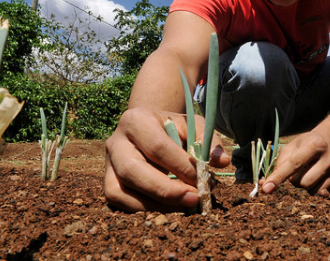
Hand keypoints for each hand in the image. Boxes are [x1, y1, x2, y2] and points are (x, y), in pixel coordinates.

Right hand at [104, 107, 229, 211]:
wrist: (148, 126)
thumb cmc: (173, 127)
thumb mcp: (192, 125)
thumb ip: (208, 140)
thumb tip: (222, 162)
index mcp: (137, 120)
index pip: (158, 147)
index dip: (181, 167)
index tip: (203, 180)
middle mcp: (116, 141)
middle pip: (133, 170)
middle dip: (165, 190)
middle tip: (193, 199)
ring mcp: (108, 163)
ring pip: (120, 190)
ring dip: (153, 204)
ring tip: (182, 207)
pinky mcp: (107, 181)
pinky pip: (117, 201)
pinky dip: (141, 209)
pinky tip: (166, 209)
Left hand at [261, 131, 329, 195]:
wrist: (329, 142)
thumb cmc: (305, 145)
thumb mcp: (291, 147)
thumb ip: (277, 165)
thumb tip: (263, 186)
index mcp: (314, 144)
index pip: (293, 164)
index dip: (278, 177)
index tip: (266, 189)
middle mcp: (329, 157)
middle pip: (303, 183)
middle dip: (295, 181)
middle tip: (298, 171)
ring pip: (313, 191)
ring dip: (306, 186)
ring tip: (310, 172)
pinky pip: (324, 195)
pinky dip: (318, 189)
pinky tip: (320, 177)